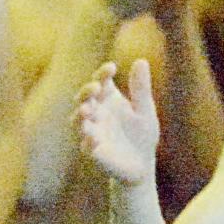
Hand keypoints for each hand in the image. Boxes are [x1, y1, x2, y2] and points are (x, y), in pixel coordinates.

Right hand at [74, 60, 159, 183]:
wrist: (142, 164)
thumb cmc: (142, 133)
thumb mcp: (145, 109)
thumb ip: (141, 88)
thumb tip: (141, 60)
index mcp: (109, 100)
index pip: (101, 82)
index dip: (102, 73)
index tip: (112, 67)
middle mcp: (96, 114)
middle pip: (84, 99)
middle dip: (86, 92)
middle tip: (96, 87)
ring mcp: (92, 132)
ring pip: (79, 122)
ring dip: (81, 115)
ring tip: (87, 110)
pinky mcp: (94, 153)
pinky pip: (87, 147)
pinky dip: (89, 142)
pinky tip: (93, 138)